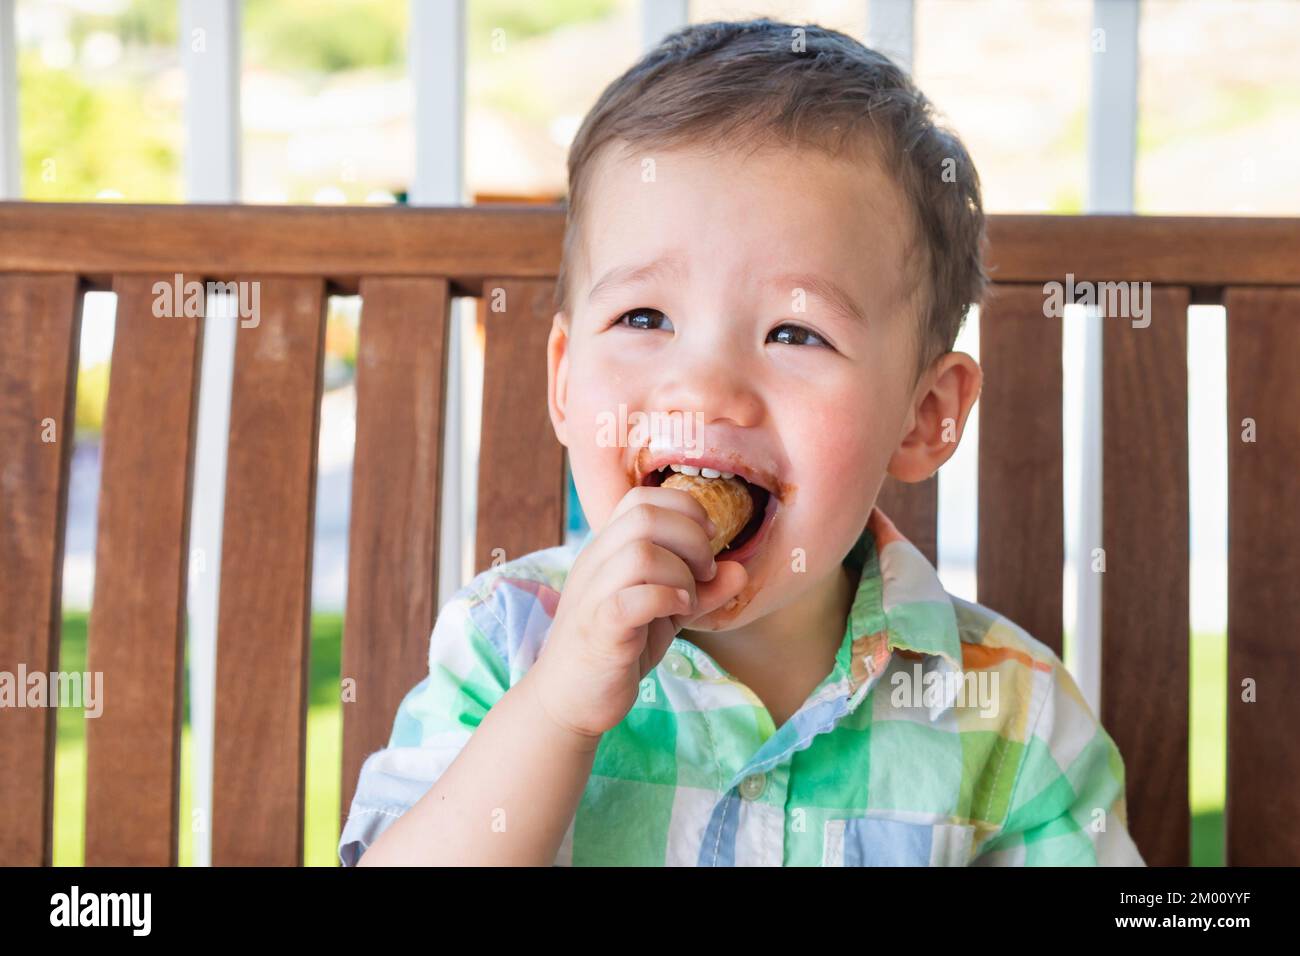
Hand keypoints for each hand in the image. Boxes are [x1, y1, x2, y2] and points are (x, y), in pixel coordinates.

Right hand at [529, 485, 748, 743]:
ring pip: (639, 552)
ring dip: (681, 571)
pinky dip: (667, 598)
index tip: (709, 540)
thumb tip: (740, 570)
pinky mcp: (599, 630)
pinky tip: (679, 612)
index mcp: (607, 550)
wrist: (568, 701)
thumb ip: (702, 591)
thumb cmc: (619, 651)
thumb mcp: (667, 614)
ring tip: (689, 598)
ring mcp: (593, 595)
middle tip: (705, 572)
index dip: (685, 509)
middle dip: (691, 537)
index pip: (641, 498)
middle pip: (643, 515)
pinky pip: (633, 598)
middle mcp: (595, 563)